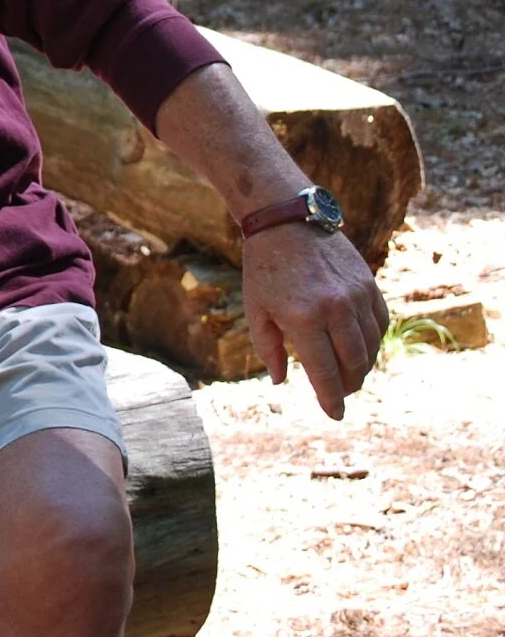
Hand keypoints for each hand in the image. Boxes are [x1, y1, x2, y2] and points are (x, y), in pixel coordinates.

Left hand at [240, 222, 390, 419]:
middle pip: (354, 364)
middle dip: (349, 386)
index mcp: (303, 319)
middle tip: (341, 394)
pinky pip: (380, 323)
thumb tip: (282, 381)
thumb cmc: (264, 268)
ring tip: (350, 374)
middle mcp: (335, 310)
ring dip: (363, 366)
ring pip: (371, 346)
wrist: (287, 221)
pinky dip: (373, 341)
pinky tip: (362, 348)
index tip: (335, 414)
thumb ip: (269, 349)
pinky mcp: (369, 284)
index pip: (325, 373)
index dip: (331, 399)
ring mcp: (356, 296)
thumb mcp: (256, 310)